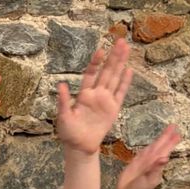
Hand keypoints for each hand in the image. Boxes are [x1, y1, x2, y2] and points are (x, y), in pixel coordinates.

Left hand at [56, 39, 132, 155]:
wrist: (80, 147)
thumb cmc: (69, 133)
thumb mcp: (63, 117)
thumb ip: (63, 101)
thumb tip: (60, 85)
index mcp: (84, 95)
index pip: (91, 74)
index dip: (96, 62)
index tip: (101, 50)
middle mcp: (96, 94)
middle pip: (107, 72)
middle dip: (113, 56)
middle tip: (120, 40)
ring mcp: (106, 101)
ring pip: (115, 78)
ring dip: (121, 64)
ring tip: (126, 48)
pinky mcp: (113, 109)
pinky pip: (121, 93)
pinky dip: (125, 82)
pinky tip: (129, 70)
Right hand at [117, 125, 180, 188]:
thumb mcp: (149, 179)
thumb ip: (156, 168)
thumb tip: (165, 157)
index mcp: (157, 164)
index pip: (165, 150)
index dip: (170, 141)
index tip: (177, 133)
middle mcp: (151, 161)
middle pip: (160, 146)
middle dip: (166, 136)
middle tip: (173, 126)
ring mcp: (144, 162)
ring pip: (152, 148)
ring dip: (159, 140)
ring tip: (166, 132)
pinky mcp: (135, 164)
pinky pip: (143, 153)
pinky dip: (148, 148)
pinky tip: (151, 145)